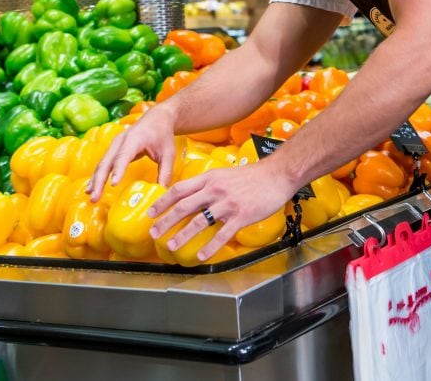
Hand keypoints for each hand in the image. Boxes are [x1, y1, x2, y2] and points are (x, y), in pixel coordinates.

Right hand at [87, 105, 177, 200]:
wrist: (157, 118)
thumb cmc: (162, 135)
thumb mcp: (168, 153)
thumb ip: (165, 172)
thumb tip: (162, 192)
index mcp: (134, 139)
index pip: (124, 156)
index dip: (118, 170)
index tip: (113, 184)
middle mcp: (120, 141)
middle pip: (107, 162)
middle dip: (99, 180)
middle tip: (95, 197)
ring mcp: (114, 144)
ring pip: (102, 164)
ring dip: (95, 180)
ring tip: (91, 197)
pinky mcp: (113, 149)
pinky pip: (103, 164)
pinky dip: (97, 176)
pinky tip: (92, 188)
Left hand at [148, 159, 296, 261]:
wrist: (278, 174)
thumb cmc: (254, 175)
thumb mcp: (225, 174)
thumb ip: (209, 184)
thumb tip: (194, 196)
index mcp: (210, 178)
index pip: (179, 189)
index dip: (162, 202)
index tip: (151, 213)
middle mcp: (215, 189)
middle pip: (184, 206)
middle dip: (165, 221)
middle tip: (154, 233)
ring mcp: (228, 203)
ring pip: (199, 221)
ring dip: (182, 235)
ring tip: (171, 246)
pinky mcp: (241, 215)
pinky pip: (222, 234)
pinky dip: (210, 246)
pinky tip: (201, 255)